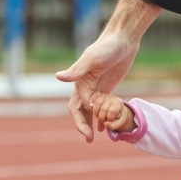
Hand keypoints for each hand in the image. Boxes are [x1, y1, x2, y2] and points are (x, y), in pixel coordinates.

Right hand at [56, 0, 160, 141]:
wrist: (122, 39)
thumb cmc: (107, 47)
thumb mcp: (92, 58)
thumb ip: (76, 69)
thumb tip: (58, 77)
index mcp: (79, 82)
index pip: (77, 105)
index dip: (84, 117)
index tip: (93, 127)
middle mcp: (85, 86)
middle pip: (80, 111)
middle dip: (83, 126)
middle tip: (89, 140)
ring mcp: (96, 88)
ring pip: (90, 111)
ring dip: (90, 124)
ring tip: (95, 138)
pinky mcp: (106, 88)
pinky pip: (101, 106)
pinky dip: (102, 117)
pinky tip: (106, 128)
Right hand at [90, 91, 134, 133]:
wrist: (116, 108)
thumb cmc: (118, 115)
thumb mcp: (119, 122)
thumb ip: (113, 125)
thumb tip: (104, 125)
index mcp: (118, 103)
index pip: (112, 110)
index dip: (109, 118)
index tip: (110, 120)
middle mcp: (111, 98)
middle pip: (103, 109)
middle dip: (102, 118)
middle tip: (104, 120)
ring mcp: (103, 96)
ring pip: (96, 104)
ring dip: (96, 114)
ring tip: (99, 117)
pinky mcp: (97, 96)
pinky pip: (92, 101)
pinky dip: (92, 108)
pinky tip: (95, 112)